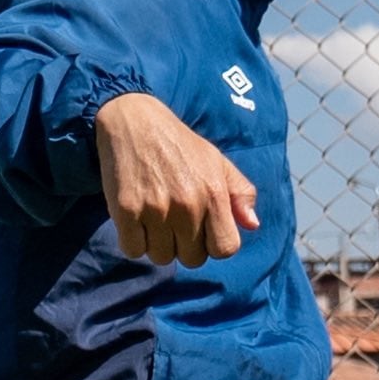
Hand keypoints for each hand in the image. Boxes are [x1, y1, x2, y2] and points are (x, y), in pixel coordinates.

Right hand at [95, 93, 259, 265]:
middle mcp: (187, 204)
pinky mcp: (126, 210)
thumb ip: (241, 193)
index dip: (214, 244)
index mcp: (214, 193)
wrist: (133, 120)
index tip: (203, 231)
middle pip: (192, 259)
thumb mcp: (217, 161)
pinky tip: (136, 218)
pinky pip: (134, 250)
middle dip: (185, 245)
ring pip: (162, 257)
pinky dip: (133, 240)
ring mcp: (155, 209)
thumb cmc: (179, 145)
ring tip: (154, 217)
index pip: (225, 249)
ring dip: (158, 244)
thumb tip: (253, 225)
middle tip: (174, 220)